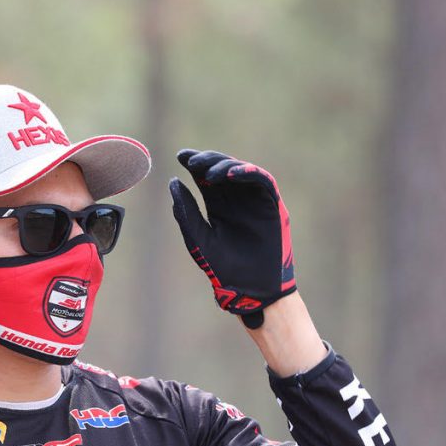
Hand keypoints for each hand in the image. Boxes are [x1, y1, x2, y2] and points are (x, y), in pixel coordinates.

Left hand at [169, 149, 295, 328]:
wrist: (251, 289)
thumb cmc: (224, 268)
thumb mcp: (199, 238)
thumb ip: (187, 212)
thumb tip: (173, 182)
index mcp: (218, 207)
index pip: (205, 178)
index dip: (194, 164)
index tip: (181, 156)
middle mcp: (236, 201)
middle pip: (221, 170)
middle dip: (207, 161)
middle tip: (192, 160)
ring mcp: (254, 201)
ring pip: (241, 171)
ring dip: (225, 166)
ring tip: (209, 171)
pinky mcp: (272, 205)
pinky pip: (262, 182)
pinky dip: (248, 173)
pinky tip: (230, 174)